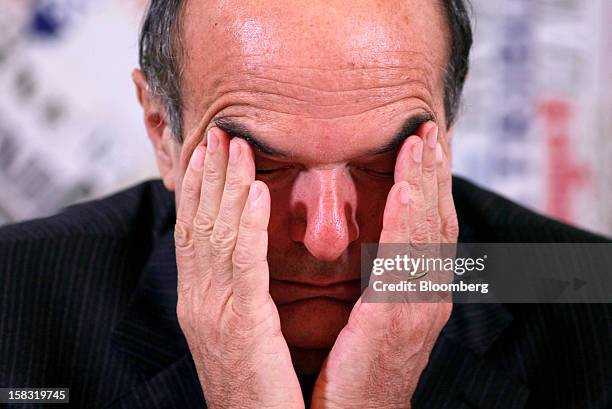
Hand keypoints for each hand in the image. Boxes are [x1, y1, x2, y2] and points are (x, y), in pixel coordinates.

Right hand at [174, 127, 303, 408]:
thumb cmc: (253, 387)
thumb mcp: (236, 332)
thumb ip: (235, 293)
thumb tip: (243, 260)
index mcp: (199, 301)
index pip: (192, 233)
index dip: (195, 190)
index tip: (203, 153)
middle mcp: (199, 299)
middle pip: (198, 224)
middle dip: (206, 175)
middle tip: (217, 133)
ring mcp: (213, 311)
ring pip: (216, 233)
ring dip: (225, 185)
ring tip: (235, 145)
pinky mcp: (240, 324)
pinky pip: (243, 263)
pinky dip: (246, 223)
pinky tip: (255, 191)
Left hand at [311, 123, 457, 408]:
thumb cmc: (358, 369)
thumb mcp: (373, 317)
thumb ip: (379, 280)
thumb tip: (371, 245)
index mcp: (420, 292)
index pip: (430, 226)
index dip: (430, 184)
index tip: (424, 145)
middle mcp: (428, 295)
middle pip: (437, 220)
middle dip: (434, 173)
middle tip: (430, 129)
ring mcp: (418, 307)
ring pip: (429, 232)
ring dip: (427, 183)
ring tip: (422, 141)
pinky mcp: (397, 320)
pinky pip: (406, 262)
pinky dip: (410, 221)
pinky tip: (408, 189)